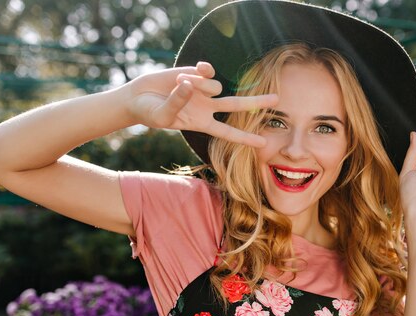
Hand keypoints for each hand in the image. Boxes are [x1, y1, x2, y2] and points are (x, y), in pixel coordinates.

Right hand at [124, 62, 277, 146]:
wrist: (138, 97)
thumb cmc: (150, 113)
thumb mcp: (163, 115)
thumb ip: (177, 102)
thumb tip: (190, 85)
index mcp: (202, 123)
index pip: (228, 132)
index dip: (245, 138)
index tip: (263, 144)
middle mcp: (208, 107)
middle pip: (237, 104)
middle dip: (257, 102)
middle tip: (277, 99)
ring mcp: (204, 89)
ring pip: (215, 86)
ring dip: (198, 86)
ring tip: (179, 85)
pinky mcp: (196, 73)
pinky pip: (208, 70)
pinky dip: (202, 70)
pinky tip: (195, 71)